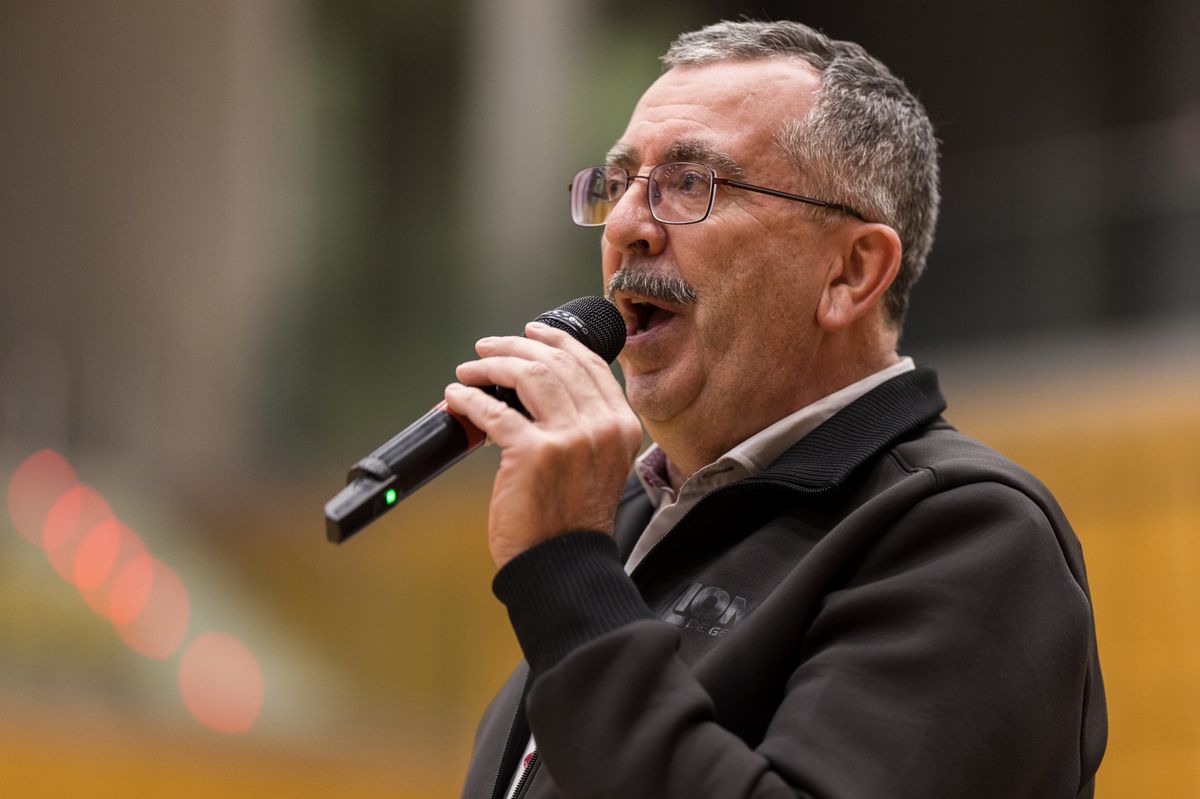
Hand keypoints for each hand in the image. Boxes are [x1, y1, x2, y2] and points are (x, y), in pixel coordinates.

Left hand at [442, 322, 643, 567]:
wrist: (564, 565)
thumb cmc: (572, 520)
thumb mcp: (599, 464)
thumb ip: (584, 425)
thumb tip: (538, 384)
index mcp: (620, 426)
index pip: (589, 365)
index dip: (556, 341)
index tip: (531, 332)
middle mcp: (601, 427)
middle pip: (555, 363)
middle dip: (515, 347)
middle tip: (487, 348)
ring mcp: (569, 439)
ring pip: (527, 376)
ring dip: (491, 366)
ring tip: (470, 369)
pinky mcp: (533, 454)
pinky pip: (493, 412)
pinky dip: (469, 400)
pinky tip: (456, 397)